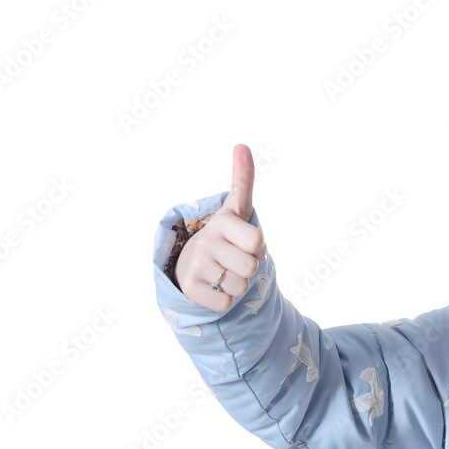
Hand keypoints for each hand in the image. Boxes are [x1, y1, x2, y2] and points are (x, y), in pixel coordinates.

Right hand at [175, 144, 268, 310]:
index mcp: (221, 222)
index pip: (258, 242)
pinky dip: (225, 299)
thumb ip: (243, 179)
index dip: (258, 246)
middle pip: (251, 267)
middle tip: (234, 258)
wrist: (192, 262)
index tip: (245, 240)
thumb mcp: (237, 208)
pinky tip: (214, 286)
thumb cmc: (226, 234)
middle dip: (248, 266)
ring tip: (223, 271)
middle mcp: (206, 242)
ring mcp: (196, 266)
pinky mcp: (190, 290)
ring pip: (240, 286)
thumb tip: (242, 145)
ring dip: (237, 283)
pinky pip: (226, 303)